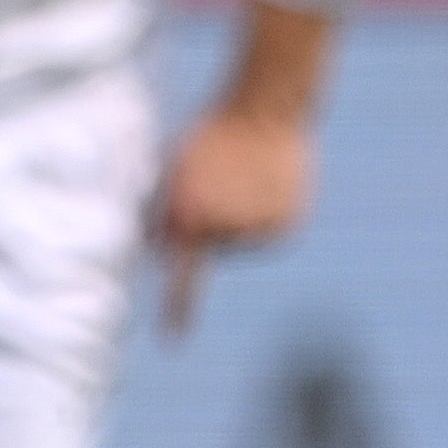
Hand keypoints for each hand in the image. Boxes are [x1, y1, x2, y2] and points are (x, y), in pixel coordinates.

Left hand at [147, 105, 315, 337]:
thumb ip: (165, 211)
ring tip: (244, 180)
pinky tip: (264, 186)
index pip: (185, 267)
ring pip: (243, 242)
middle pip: (215, 248)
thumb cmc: (208, 135)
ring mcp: (262, 227)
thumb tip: (160, 249)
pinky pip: (267, 235)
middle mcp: (229, 227)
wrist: (265, 109)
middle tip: (218, 184)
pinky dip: (264, 219)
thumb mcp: (174, 169)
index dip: (179, 306)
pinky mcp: (287, 224)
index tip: (173, 337)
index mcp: (193, 214)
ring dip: (240, 220)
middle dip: (212, 224)